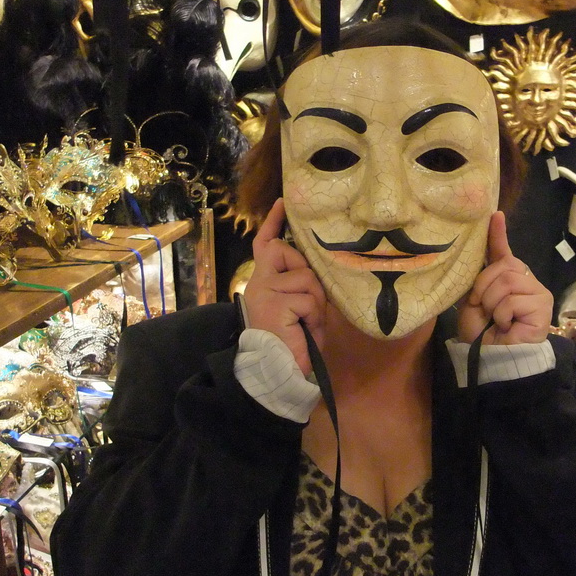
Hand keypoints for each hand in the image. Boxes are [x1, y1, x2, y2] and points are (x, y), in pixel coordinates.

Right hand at [244, 198, 326, 375]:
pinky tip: (302, 330)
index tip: (282, 203)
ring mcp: (265, 290)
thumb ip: (303, 288)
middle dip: (307, 274)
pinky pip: (308, 298)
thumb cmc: (291, 345)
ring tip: (306, 324)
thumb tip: (316, 274)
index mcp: (263, 283)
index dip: (273, 223)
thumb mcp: (299, 310)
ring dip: (315, 302)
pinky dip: (313, 316)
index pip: (265, 245)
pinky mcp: (275, 302)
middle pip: (287, 251)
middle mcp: (259, 282)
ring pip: (306, 278)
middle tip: (308, 304)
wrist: (276, 372)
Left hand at [457, 211, 552, 344]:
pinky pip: (512, 300)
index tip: (495, 215)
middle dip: (483, 287)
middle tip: (481, 307)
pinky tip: (505, 326)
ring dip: (491, 302)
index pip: (503, 252)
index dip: (498, 234)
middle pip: (503, 267)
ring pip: (507, 281)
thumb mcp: (473, 301)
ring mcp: (538, 293)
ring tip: (494, 319)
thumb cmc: (482, 334)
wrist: (491, 359)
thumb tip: (478, 251)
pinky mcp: (543, 307)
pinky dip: (501, 315)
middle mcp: (526, 282)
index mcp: (508, 279)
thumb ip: (479, 278)